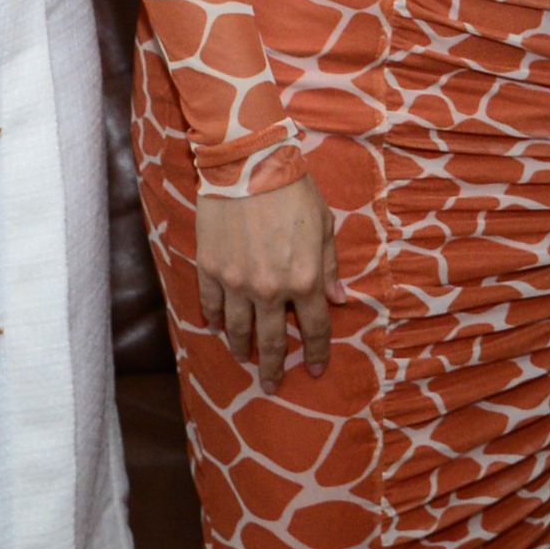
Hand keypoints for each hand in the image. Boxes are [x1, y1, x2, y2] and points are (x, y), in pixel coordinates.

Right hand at [192, 174, 353, 389]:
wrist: (248, 163)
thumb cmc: (293, 189)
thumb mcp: (324, 225)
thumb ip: (329, 266)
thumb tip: (338, 299)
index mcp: (304, 280)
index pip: (314, 328)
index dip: (315, 352)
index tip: (314, 368)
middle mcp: (270, 289)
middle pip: (271, 341)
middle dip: (273, 368)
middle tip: (272, 385)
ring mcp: (236, 282)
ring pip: (238, 329)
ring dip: (242, 349)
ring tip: (244, 359)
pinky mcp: (210, 269)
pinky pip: (211, 305)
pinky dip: (215, 321)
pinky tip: (218, 329)